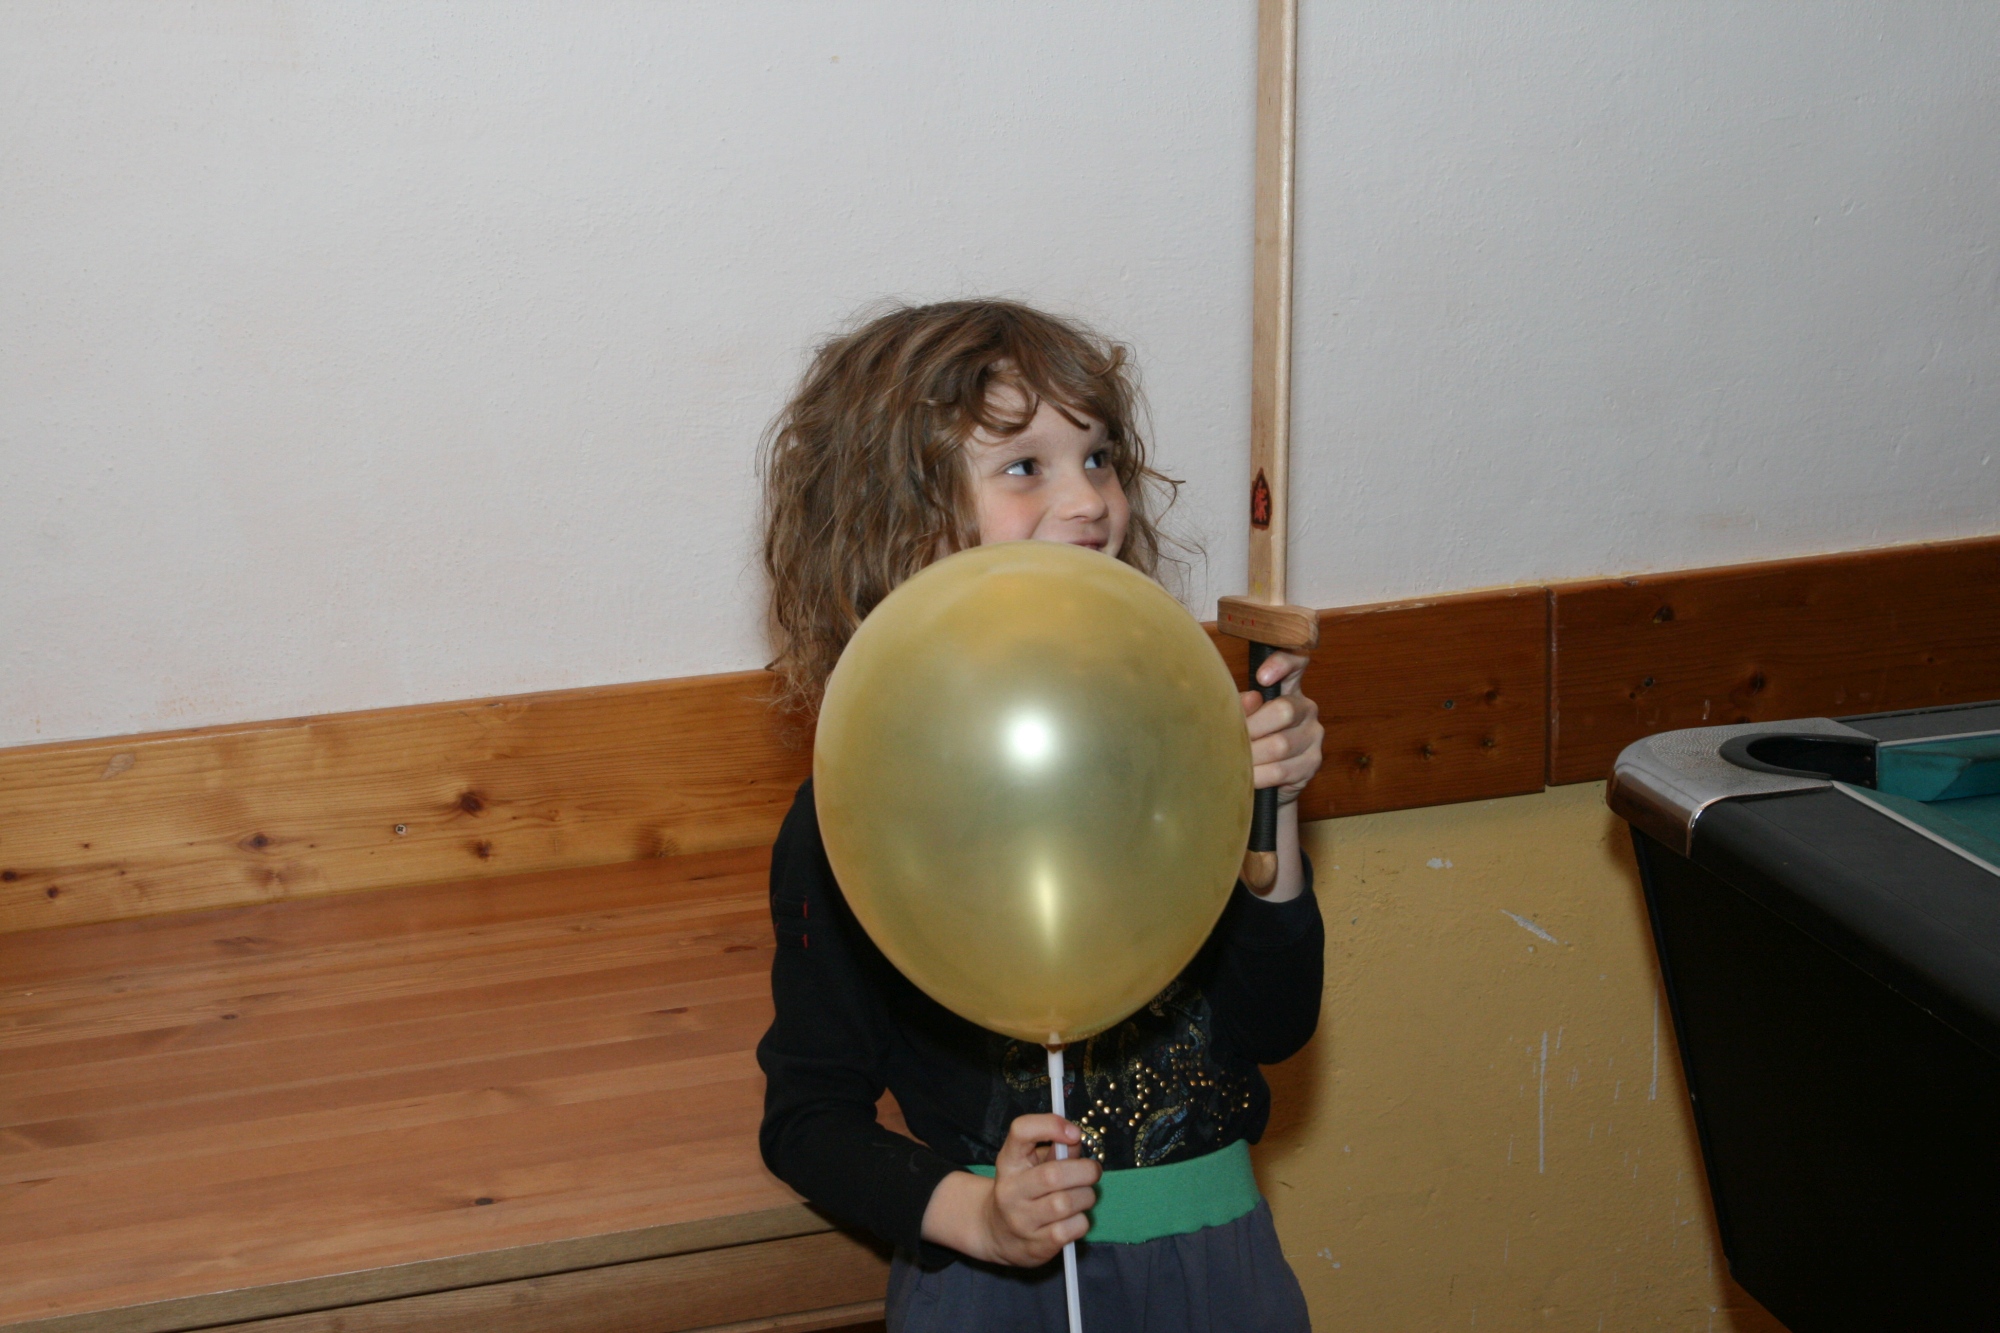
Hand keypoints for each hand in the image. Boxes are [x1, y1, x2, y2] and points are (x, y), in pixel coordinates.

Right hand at [919, 1114, 1099, 1265]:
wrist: (996, 1233)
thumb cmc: (1024, 1191)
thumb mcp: (1031, 1164)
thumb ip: (1056, 1150)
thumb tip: (1077, 1140)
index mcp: (1009, 1162)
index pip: (1021, 1131)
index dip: (1051, 1125)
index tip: (1074, 1133)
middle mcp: (1010, 1190)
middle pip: (1053, 1175)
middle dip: (1085, 1171)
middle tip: (1093, 1172)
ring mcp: (1020, 1220)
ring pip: (1066, 1204)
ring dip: (1086, 1197)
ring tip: (1083, 1197)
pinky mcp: (1035, 1246)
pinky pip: (1071, 1229)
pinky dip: (1081, 1222)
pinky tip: (1074, 1219)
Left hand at [1241, 649, 1323, 804]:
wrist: (1264, 780)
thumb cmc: (1250, 741)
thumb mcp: (1242, 719)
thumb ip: (1243, 707)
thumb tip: (1251, 699)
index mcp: (1288, 688)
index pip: (1296, 661)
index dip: (1282, 663)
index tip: (1261, 677)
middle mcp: (1307, 708)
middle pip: (1284, 710)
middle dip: (1252, 728)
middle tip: (1232, 739)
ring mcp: (1314, 736)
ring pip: (1280, 745)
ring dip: (1252, 755)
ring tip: (1235, 761)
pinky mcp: (1312, 763)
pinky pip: (1282, 770)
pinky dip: (1259, 775)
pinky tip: (1248, 777)